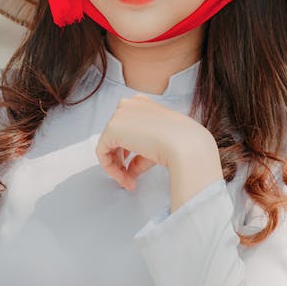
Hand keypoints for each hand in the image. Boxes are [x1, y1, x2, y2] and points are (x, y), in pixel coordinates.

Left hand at [95, 93, 214, 190]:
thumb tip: (130, 170)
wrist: (184, 142)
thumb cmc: (179, 142)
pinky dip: (110, 168)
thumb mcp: (157, 145)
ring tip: (128, 182)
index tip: (132, 166)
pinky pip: (102, 152)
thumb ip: (140, 155)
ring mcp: (119, 114)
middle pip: (114, 136)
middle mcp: (128, 104)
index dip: (126, 150)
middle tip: (129, 179)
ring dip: (116, 167)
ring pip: (107, 145)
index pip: (126, 128)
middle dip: (120, 160)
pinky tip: (123, 179)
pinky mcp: (112, 128)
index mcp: (141, 103)